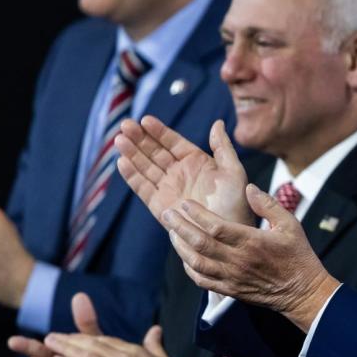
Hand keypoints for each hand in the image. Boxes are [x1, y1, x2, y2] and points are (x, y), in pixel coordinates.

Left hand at [43, 295, 187, 356]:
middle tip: (52, 337)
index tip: (71, 337)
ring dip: (65, 349)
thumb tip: (155, 329)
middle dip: (70, 340)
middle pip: (93, 344)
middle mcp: (125, 356)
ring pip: (86, 355)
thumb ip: (154, 345)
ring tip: (48, 344)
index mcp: (136, 350)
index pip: (106, 340)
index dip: (86, 339)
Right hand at [117, 116, 250, 225]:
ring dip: (132, 153)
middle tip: (125, 125)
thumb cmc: (237, 204)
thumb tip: (218, 123)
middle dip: (139, 138)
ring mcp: (168, 189)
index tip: (145, 120)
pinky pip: (143, 188)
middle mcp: (180, 174)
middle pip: (155, 152)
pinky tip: (122, 162)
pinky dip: (132, 176)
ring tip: (119, 139)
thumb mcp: (233, 172)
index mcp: (196, 162)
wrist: (227, 236)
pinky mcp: (159, 206)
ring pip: (145, 167)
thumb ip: (223, 147)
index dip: (159, 131)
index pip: (173, 142)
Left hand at [162, 185, 338, 329]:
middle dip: (180, 227)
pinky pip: (202, 280)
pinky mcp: (230, 290)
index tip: (185, 203)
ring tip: (172, 232)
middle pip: (200, 243)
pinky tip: (185, 256)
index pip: (216, 227)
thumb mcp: (290, 224)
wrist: (303, 292)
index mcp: (252, 242)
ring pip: (197, 263)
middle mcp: (238, 261)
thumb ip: (267, 204)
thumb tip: (248, 188)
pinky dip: (189, 268)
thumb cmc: (297, 255)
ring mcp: (232, 277)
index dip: (197, 214)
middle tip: (168, 213)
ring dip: (181, 247)